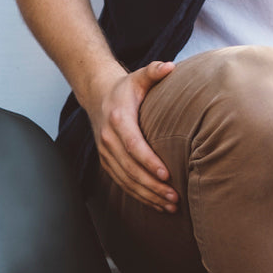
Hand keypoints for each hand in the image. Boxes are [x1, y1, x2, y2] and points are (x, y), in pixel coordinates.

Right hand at [89, 60, 177, 212]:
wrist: (98, 96)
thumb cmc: (126, 88)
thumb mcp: (139, 76)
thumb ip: (155, 71)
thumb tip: (171, 66)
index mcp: (118, 120)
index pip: (133, 145)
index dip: (149, 161)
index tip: (166, 174)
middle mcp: (109, 139)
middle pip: (130, 169)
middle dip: (152, 186)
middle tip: (174, 197)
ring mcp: (106, 154)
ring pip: (126, 180)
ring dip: (147, 195)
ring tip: (169, 205)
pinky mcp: (107, 162)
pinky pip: (122, 183)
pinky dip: (139, 195)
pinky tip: (156, 204)